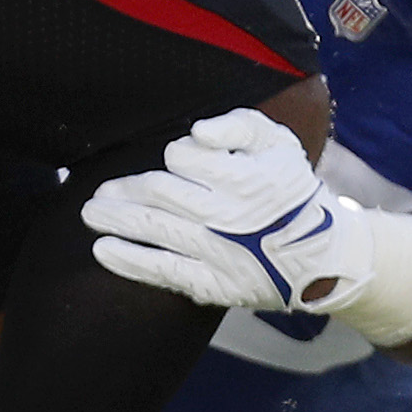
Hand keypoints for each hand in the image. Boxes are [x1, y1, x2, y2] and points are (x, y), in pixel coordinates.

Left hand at [81, 107, 411, 349]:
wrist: (322, 255)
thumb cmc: (292, 191)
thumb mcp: (279, 145)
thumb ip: (240, 127)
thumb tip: (198, 131)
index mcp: (244, 177)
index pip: (185, 157)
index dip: (174, 156)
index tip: (172, 161)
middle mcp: (227, 215)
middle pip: (160, 192)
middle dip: (124, 189)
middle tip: (99, 189)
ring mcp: (217, 252)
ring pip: (155, 228)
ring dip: (116, 218)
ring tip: (89, 213)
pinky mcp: (214, 284)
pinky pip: (163, 270)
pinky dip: (129, 259)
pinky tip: (103, 250)